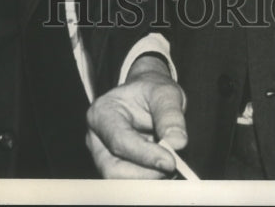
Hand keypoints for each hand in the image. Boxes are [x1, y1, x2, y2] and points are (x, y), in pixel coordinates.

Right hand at [86, 54, 187, 177]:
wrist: (149, 96)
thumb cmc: (152, 91)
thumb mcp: (164, 92)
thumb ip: (170, 114)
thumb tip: (177, 142)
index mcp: (101, 112)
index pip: (120, 141)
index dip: (145, 155)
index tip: (170, 161)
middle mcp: (97, 138)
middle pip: (114, 169)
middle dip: (145, 174)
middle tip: (172, 167)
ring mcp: (104, 156)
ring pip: (122, 181)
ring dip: (149, 178)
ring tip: (170, 165)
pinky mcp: (117, 169)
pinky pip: (132, 183)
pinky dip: (151, 179)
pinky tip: (165, 168)